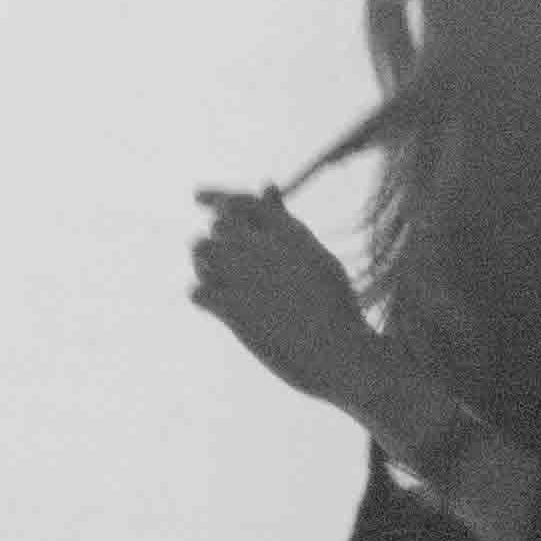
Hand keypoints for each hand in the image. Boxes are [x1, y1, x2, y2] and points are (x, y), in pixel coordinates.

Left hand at [187, 185, 377, 401]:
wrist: (342, 356)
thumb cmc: (333, 307)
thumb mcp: (314, 256)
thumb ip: (285, 221)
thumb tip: (265, 183)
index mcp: (293, 234)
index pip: (243, 202)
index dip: (217, 197)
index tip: (198, 196)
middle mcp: (268, 248)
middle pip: (218, 226)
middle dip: (217, 241)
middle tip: (226, 265)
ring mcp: (248, 277)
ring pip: (202, 252)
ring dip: (205, 266)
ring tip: (222, 284)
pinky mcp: (234, 309)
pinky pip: (197, 292)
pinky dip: (203, 298)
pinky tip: (218, 308)